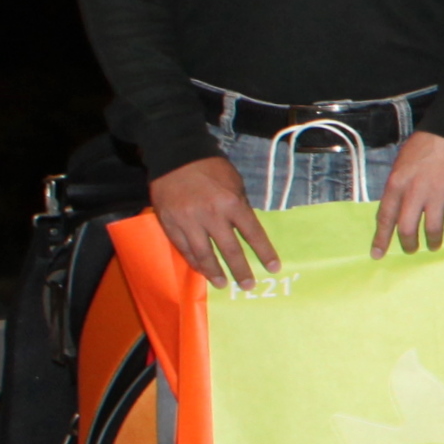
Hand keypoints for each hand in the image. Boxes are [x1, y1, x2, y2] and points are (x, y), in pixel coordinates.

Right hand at [149, 154, 282, 289]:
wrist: (175, 157)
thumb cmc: (210, 168)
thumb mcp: (235, 183)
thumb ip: (240, 206)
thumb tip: (246, 229)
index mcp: (232, 203)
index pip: (253, 233)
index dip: (264, 252)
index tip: (273, 267)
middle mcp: (211, 216)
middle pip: (229, 250)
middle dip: (240, 270)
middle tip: (248, 286)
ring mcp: (189, 222)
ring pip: (204, 254)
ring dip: (214, 272)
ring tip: (223, 284)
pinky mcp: (170, 225)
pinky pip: (184, 249)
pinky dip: (195, 262)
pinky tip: (202, 271)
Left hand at [373, 131, 443, 256]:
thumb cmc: (422, 146)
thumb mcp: (400, 165)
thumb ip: (397, 188)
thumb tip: (397, 210)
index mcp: (397, 184)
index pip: (385, 217)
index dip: (381, 239)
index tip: (377, 254)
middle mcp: (415, 192)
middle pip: (408, 228)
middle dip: (409, 244)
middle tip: (411, 250)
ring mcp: (439, 193)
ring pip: (433, 227)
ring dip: (432, 241)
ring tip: (434, 246)